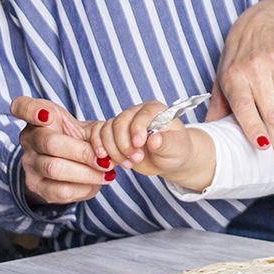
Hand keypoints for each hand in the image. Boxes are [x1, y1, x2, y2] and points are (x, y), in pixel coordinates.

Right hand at [9, 96, 109, 204]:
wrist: (65, 165)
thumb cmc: (76, 140)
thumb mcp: (84, 128)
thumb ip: (95, 133)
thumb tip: (105, 153)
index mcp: (38, 118)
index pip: (22, 107)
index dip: (32, 110)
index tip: (47, 116)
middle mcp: (28, 139)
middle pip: (51, 144)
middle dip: (83, 153)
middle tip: (106, 160)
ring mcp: (29, 164)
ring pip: (55, 169)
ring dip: (87, 173)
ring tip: (107, 172)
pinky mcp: (36, 187)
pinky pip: (60, 190)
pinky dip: (84, 187)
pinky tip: (96, 182)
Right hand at [85, 100, 200, 177]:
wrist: (168, 160)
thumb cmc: (176, 150)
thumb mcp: (176, 149)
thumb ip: (166, 143)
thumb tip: (154, 139)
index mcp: (155, 110)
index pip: (143, 113)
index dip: (138, 128)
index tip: (139, 144)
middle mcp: (137, 113)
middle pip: (120, 122)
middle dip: (124, 144)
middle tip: (136, 159)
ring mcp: (123, 123)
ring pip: (107, 130)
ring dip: (113, 150)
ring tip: (128, 164)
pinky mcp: (113, 135)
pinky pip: (98, 137)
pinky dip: (100, 149)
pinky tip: (109, 161)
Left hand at [209, 0, 273, 166]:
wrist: (259, 19)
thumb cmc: (240, 55)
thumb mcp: (223, 77)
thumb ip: (219, 105)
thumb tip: (209, 133)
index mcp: (234, 77)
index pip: (245, 110)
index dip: (256, 131)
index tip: (266, 149)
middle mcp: (255, 68)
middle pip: (272, 113)